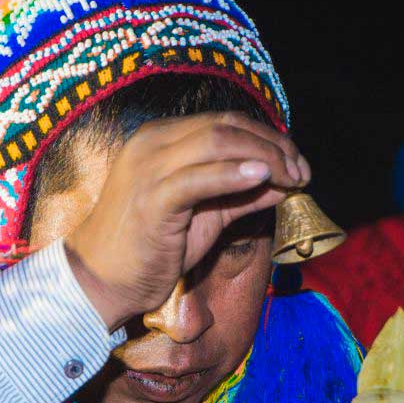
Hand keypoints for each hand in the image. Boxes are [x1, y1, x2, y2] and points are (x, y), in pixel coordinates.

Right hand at [64, 111, 308, 329]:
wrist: (101, 280)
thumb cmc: (149, 249)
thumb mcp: (204, 216)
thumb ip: (241, 195)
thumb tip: (285, 183)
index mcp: (160, 138)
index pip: (224, 122)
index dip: (267, 138)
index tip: (297, 164)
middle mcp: (152, 142)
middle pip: (226, 126)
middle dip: (273, 145)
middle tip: (302, 172)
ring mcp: (149, 167)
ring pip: (218, 141)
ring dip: (265, 156)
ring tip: (293, 177)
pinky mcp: (152, 198)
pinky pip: (200, 176)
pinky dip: (236, 174)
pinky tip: (264, 178)